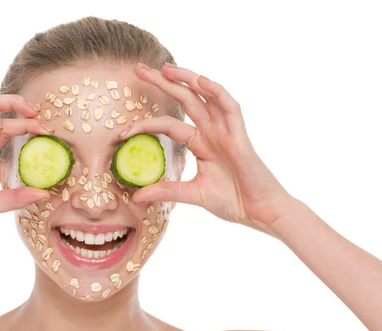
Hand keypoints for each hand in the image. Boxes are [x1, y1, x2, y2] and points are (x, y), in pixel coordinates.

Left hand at [126, 63, 294, 232]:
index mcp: (201, 143)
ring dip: (187, 79)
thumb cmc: (233, 201)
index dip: (145, 125)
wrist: (260, 212)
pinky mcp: (240, 136)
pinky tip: (201, 82)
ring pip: (205, 97)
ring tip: (165, 68)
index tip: (121, 131)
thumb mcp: (193, 195)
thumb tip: (135, 197)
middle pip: (184, 100)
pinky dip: (217, 93)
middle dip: (163, 83)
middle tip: (139, 69)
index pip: (168, 125)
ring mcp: (226, 131)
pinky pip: (230, 108)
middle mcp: (212, 132)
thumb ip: (166, 191)